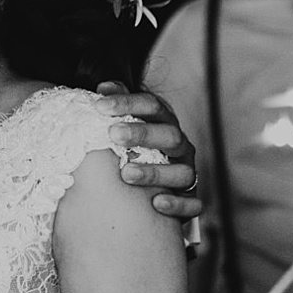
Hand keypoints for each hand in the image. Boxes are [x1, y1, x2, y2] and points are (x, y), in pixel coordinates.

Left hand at [94, 83, 202, 219]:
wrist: (149, 189)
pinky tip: (157, 203)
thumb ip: (117, 105)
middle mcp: (180, 146)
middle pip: (170, 135)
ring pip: (182, 171)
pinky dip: (177, 204)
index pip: (152, 106)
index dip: (127, 103)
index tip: (100, 106)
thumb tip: (104, 88)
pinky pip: (193, 204)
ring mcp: (187, 173)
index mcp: (164, 124)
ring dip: (154, 172)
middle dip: (142, 133)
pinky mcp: (190, 200)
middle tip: (113, 134)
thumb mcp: (125, 125)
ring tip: (125, 173)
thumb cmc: (134, 150)